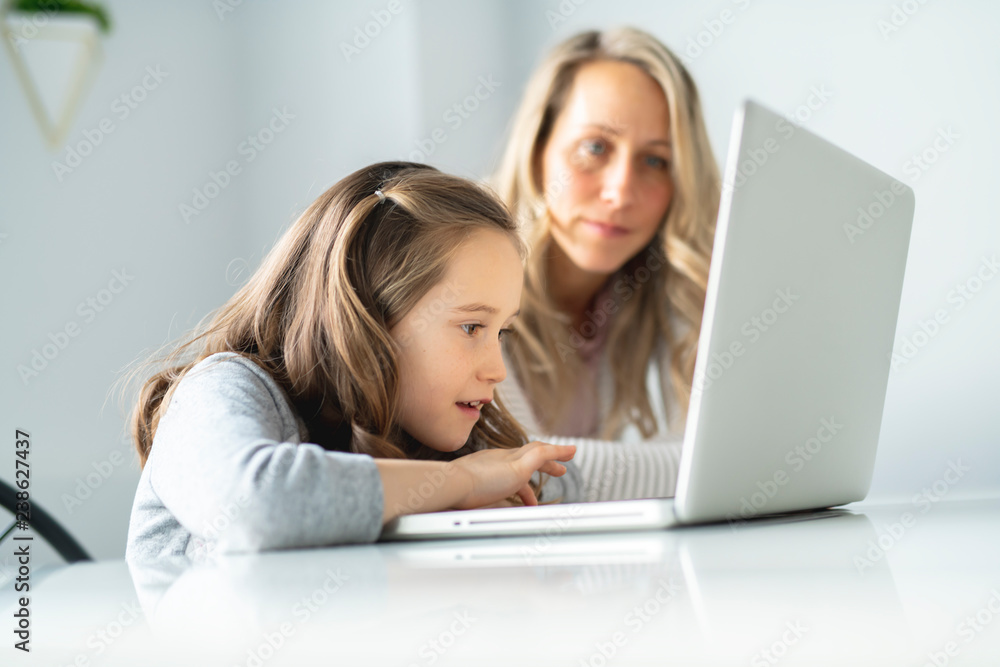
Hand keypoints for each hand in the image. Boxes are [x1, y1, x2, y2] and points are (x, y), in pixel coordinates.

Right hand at [450, 441, 574, 509]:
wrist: (449, 485)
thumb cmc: (451, 497)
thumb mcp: (466, 501)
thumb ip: (476, 507)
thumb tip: (477, 521)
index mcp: (484, 466)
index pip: (507, 467)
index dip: (520, 476)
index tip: (527, 488)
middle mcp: (496, 459)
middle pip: (524, 454)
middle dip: (541, 460)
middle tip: (557, 468)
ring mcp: (507, 460)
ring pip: (537, 451)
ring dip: (554, 454)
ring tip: (569, 455)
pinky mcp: (518, 466)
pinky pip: (543, 454)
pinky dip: (557, 452)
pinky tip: (570, 452)